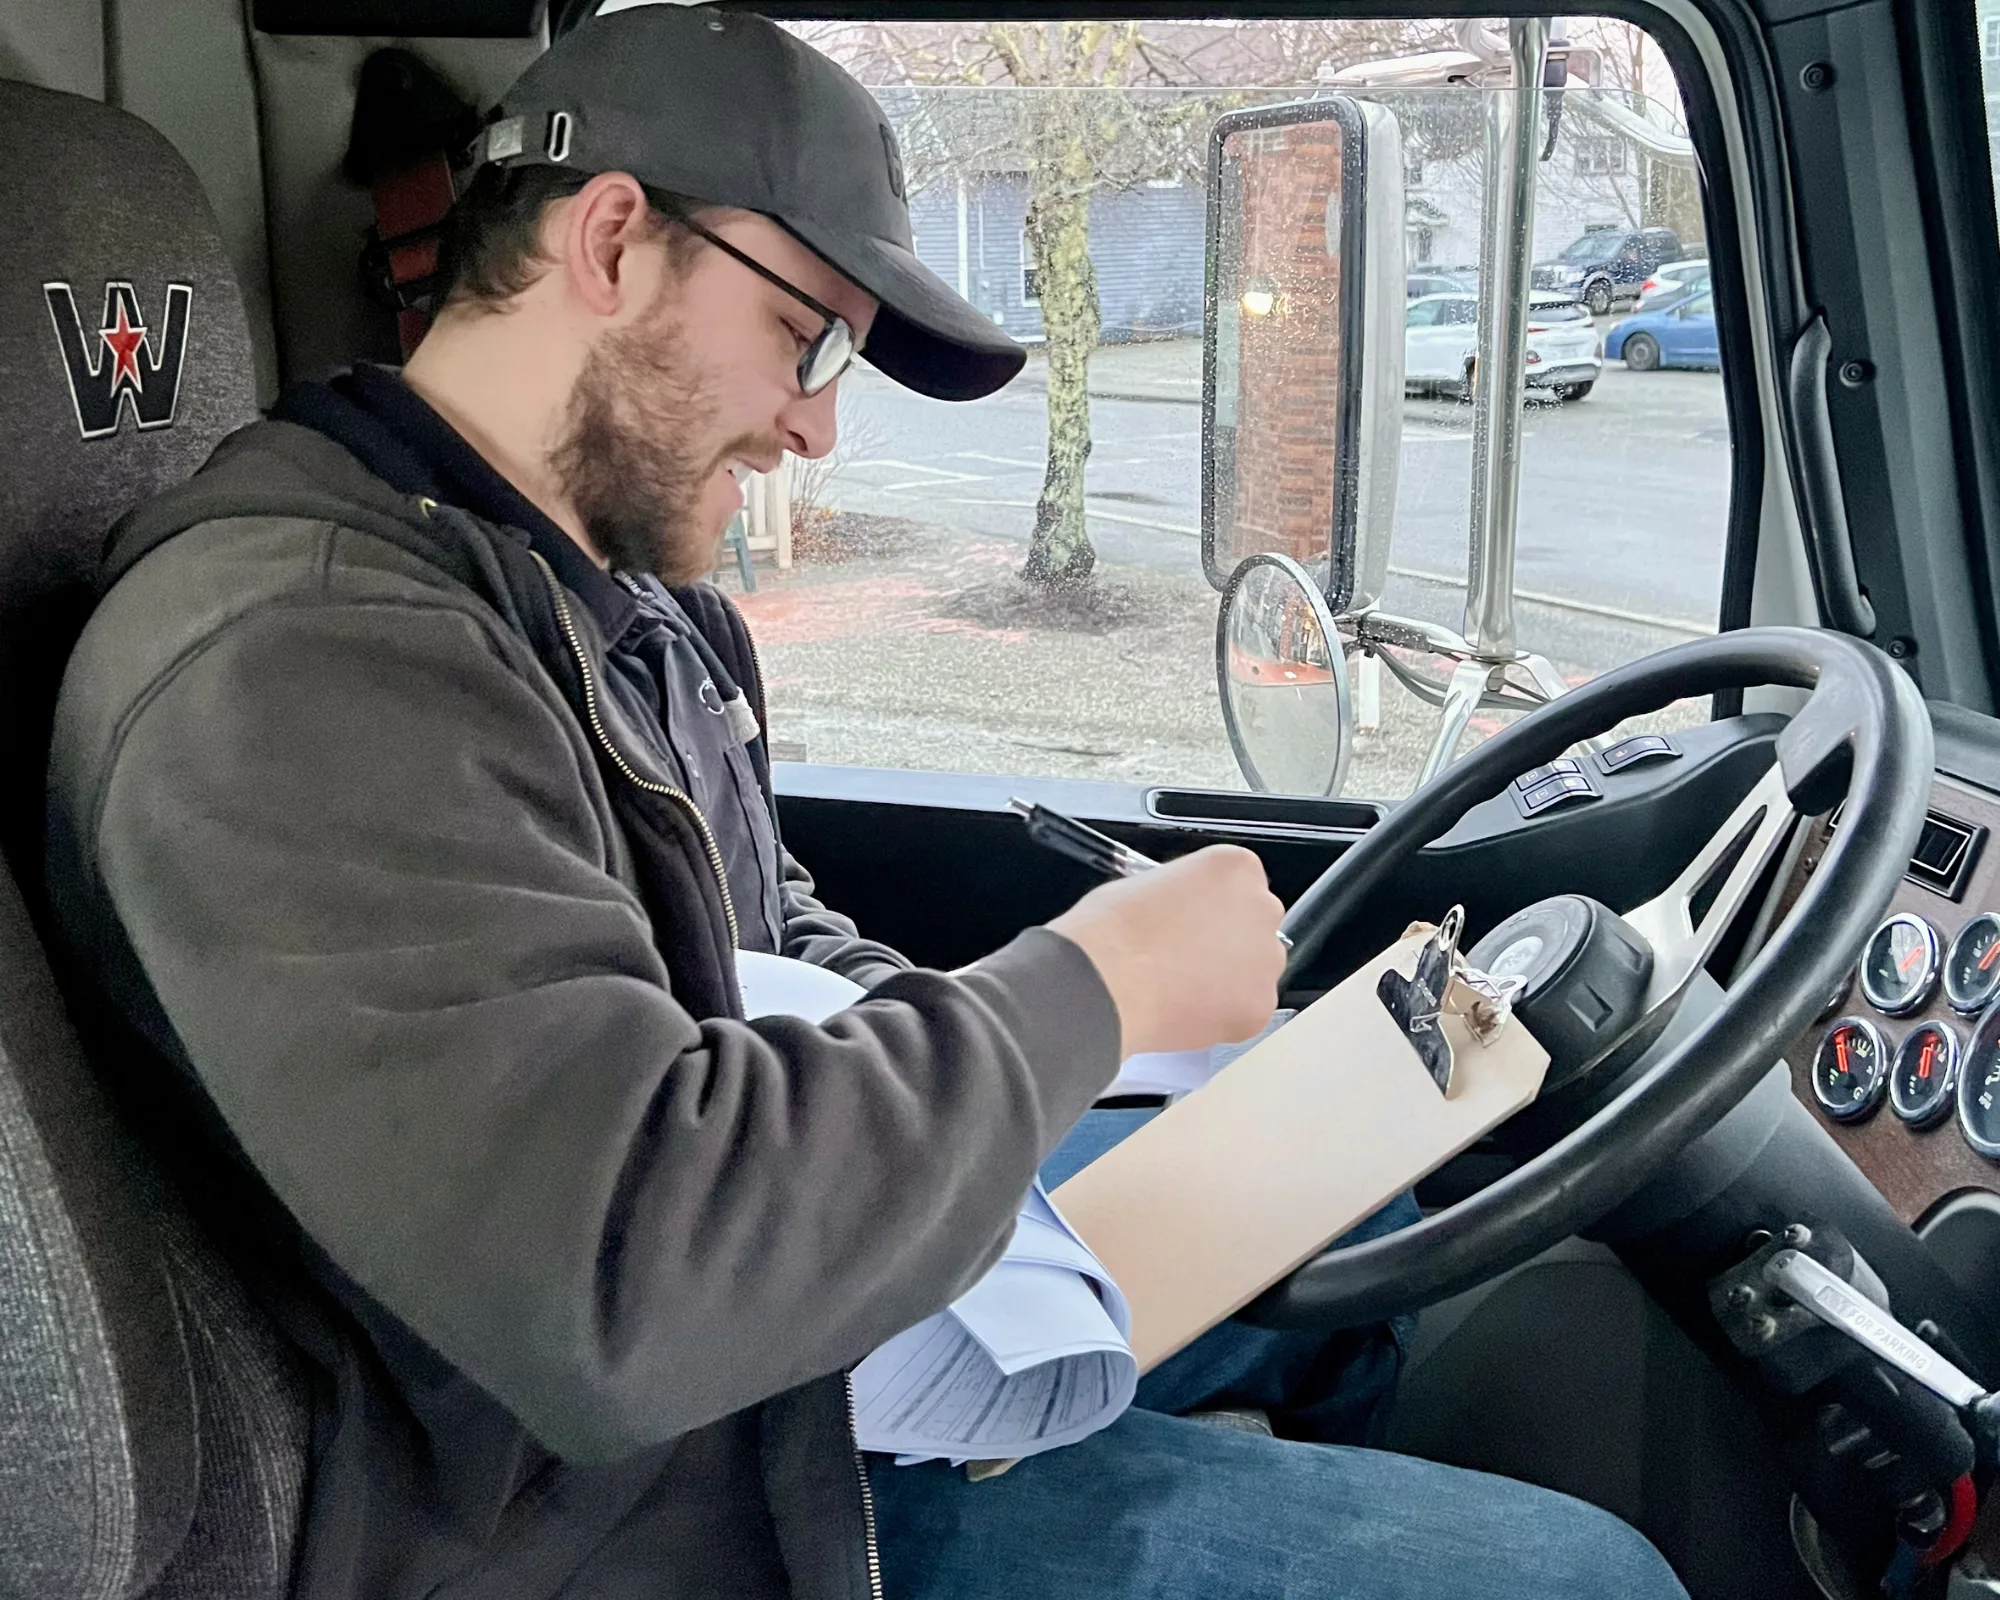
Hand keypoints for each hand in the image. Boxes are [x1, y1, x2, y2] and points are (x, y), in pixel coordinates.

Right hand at [1048, 845, 1285, 1058]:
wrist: (1105, 983)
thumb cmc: (1111, 931)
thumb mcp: (1144, 883)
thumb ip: (1181, 895)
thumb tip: (1181, 913)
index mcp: (1236, 867)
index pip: (1239, 884)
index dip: (1210, 907)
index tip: (1191, 922)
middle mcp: (1262, 908)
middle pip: (1253, 926)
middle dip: (1227, 943)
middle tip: (1185, 959)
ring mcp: (1266, 960)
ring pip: (1254, 971)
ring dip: (1228, 980)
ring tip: (1180, 990)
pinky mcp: (1260, 1006)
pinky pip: (1246, 1010)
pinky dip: (1222, 1015)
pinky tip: (1184, 1012)